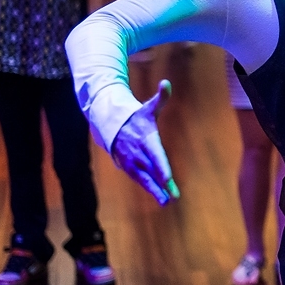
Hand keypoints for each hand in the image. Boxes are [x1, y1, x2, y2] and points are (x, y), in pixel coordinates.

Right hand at [110, 80, 179, 204]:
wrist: (111, 125)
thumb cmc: (136, 117)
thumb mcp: (147, 107)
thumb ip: (160, 98)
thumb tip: (166, 83)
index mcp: (147, 140)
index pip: (156, 156)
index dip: (161, 168)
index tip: (168, 179)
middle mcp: (139, 153)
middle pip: (152, 171)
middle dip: (162, 184)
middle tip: (172, 197)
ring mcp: (132, 162)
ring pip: (145, 179)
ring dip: (155, 191)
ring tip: (166, 202)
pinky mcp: (128, 167)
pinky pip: (139, 179)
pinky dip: (149, 188)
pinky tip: (159, 196)